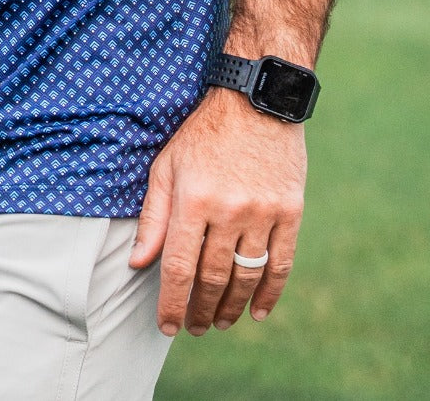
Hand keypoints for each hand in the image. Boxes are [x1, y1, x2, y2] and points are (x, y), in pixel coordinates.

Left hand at [130, 88, 306, 335]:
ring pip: (246, 276)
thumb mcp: (167, 166)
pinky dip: (270, 293)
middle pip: (212, 278)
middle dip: (200, 310)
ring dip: (231, 307)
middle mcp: (228, 210)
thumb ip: (153, 217)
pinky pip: (281, 263)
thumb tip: (139, 263)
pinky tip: (258, 311)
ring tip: (219, 322)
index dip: (172, 303)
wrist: (255, 101)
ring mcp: (263, 212)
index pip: (179, 267)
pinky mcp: (290, 211)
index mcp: (193, 199)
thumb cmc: (203, 133)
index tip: (167, 325)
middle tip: (194, 327)